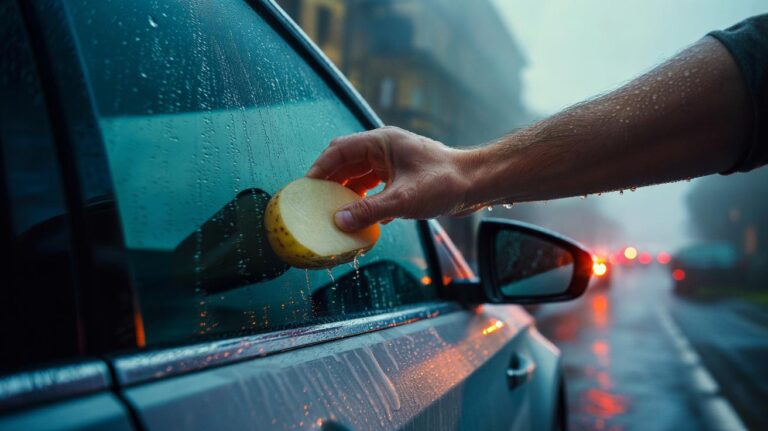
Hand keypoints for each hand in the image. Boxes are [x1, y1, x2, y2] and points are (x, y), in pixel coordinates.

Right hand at [307, 126, 473, 230]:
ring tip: (333, 212)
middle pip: (347, 162)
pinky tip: (360, 217)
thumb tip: (340, 221)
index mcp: (381, 142)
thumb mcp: (403, 199)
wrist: (477, 184)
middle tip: (315, 202)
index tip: (307, 186)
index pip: (339, 150)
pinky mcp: (402, 177)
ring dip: (347, 193)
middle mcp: (385, 149)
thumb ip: (370, 210)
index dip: (320, 167)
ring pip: (360, 176)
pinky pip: (375, 187)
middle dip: (331, 182)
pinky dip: (365, 200)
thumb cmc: (445, 182)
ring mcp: (393, 163)